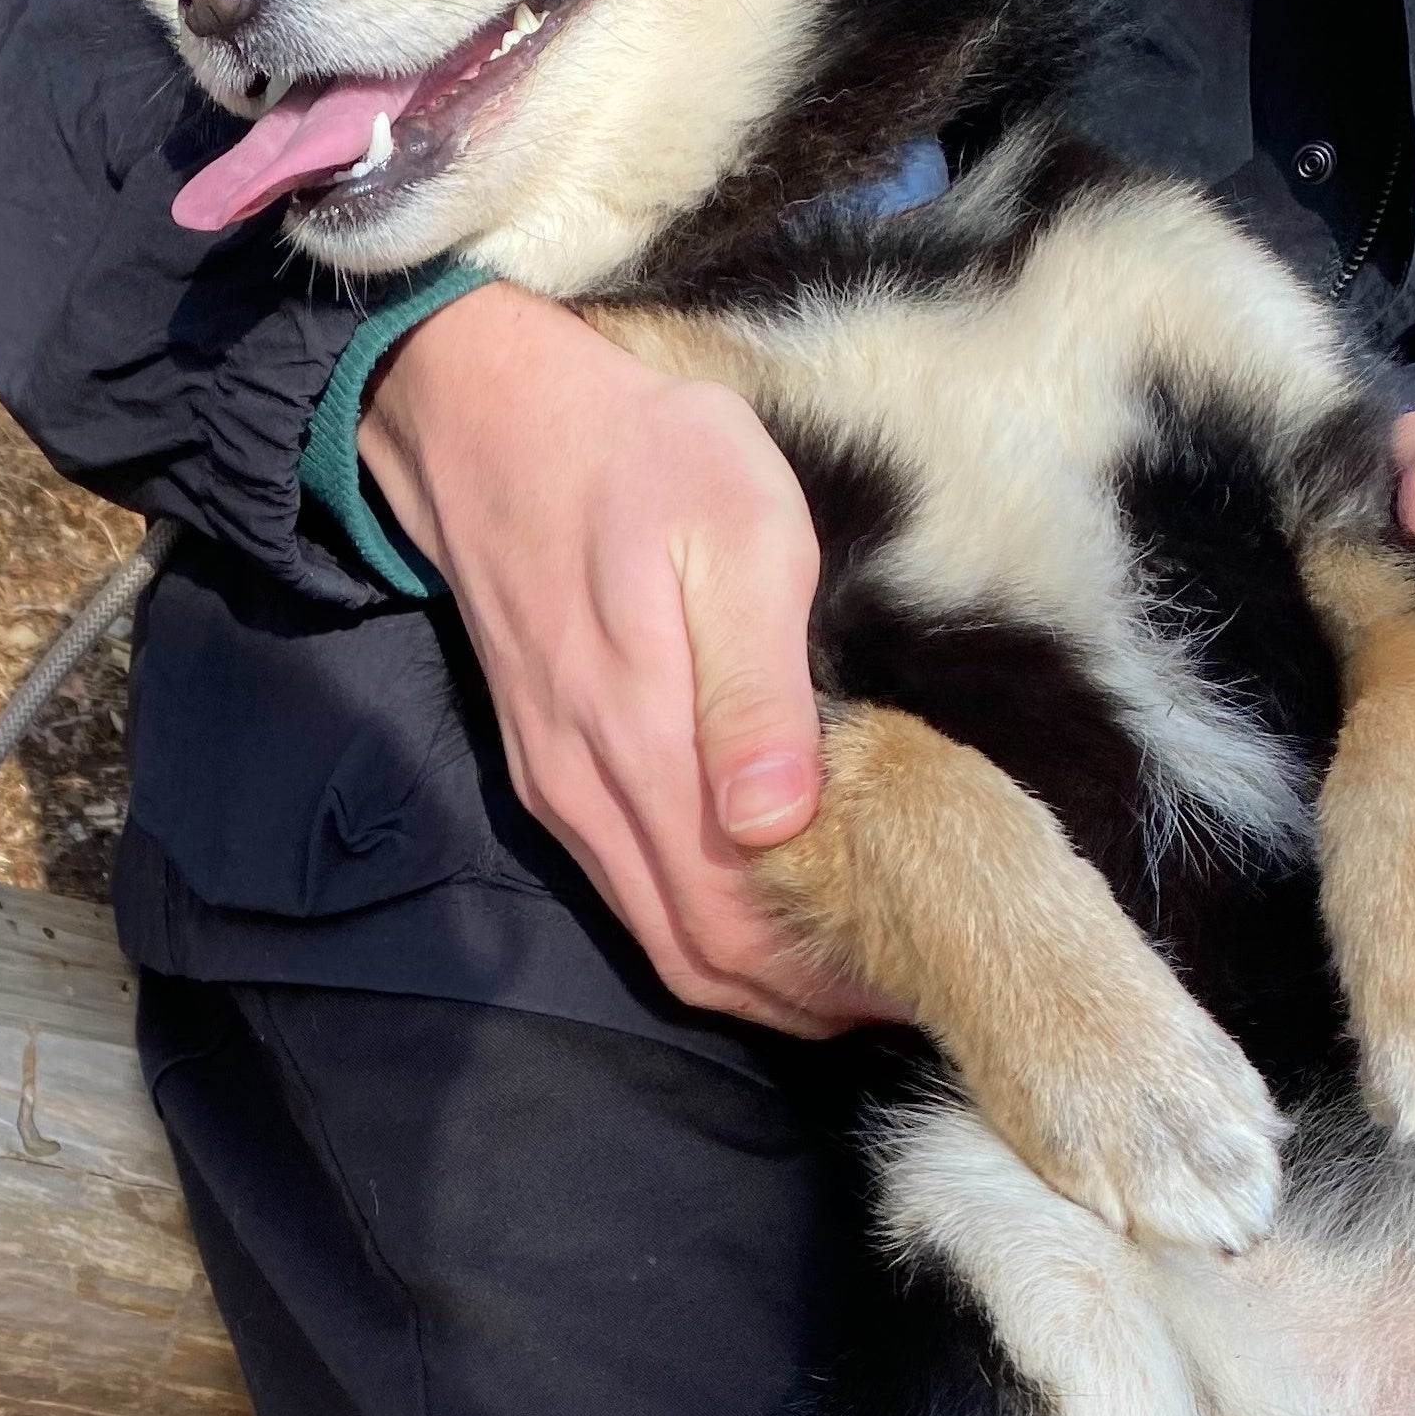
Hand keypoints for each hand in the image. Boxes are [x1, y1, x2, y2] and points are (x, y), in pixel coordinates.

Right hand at [359, 283, 898, 1035]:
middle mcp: (586, 788)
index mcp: (641, 742)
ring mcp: (557, 782)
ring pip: (657, 933)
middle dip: (803, 1001)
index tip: (924, 979)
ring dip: (752, 973)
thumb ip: (757, 690)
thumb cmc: (641, 456)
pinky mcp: (544, 762)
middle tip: (908, 985)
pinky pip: (624, 886)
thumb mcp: (739, 536)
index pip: (738, 927)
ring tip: (852, 962)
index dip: (830, 982)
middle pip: (698, 957)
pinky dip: (699, 924)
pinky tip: (767, 899)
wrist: (490, 414)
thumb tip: (777, 827)